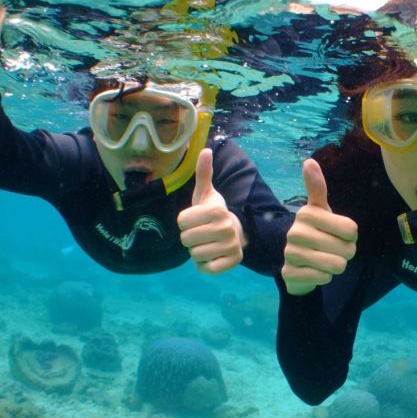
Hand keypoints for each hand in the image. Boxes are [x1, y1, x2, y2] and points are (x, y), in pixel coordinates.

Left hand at [178, 148, 244, 273]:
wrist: (235, 232)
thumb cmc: (213, 212)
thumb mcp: (206, 193)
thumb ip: (203, 173)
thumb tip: (205, 149)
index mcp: (217, 210)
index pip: (181, 222)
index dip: (184, 222)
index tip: (196, 220)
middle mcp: (226, 228)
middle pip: (185, 239)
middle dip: (189, 237)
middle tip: (201, 233)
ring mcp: (231, 246)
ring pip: (194, 254)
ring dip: (196, 251)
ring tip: (207, 243)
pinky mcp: (232, 262)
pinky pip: (206, 268)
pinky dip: (204, 265)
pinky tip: (212, 256)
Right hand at [281, 159, 357, 295]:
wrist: (297, 264)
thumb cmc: (316, 233)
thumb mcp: (321, 210)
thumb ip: (317, 187)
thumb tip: (308, 161)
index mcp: (307, 213)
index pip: (351, 229)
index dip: (351, 235)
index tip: (339, 233)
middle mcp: (295, 231)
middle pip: (347, 249)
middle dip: (345, 253)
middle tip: (332, 249)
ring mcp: (290, 253)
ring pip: (337, 265)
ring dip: (336, 266)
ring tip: (325, 260)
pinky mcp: (290, 273)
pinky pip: (324, 277)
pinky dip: (324, 277)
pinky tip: (314, 271)